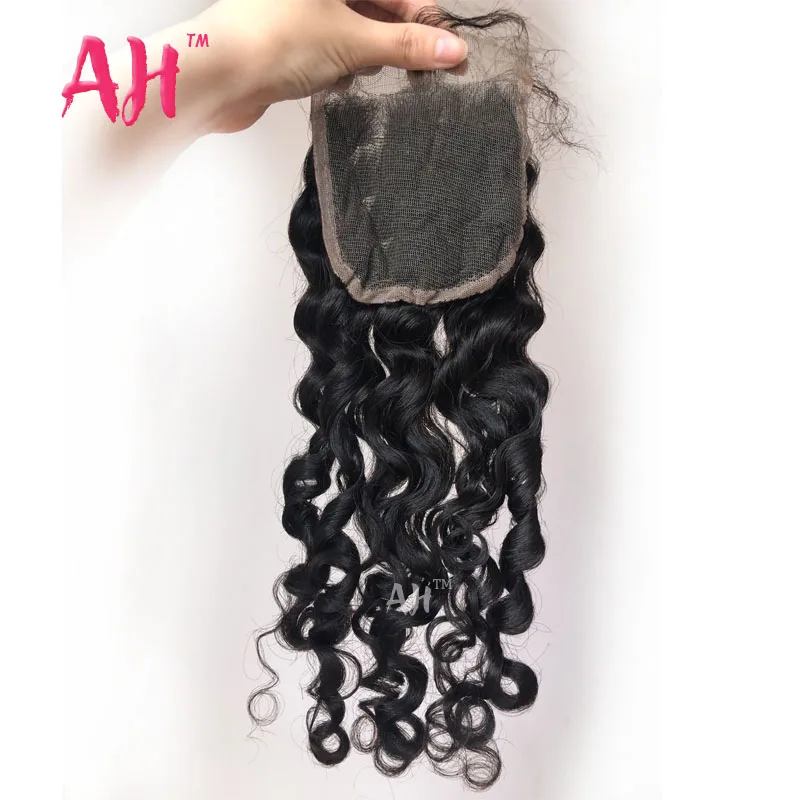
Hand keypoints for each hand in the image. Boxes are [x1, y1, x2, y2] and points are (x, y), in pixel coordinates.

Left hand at [194, 0, 467, 132]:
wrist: (217, 77)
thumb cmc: (278, 40)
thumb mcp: (353, 40)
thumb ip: (406, 46)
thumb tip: (453, 50)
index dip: (424, 17)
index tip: (448, 50)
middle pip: (376, 7)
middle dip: (397, 39)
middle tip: (423, 71)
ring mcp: (302, 13)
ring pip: (355, 30)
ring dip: (370, 55)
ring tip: (369, 72)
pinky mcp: (291, 42)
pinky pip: (332, 51)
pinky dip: (344, 66)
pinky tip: (341, 81)